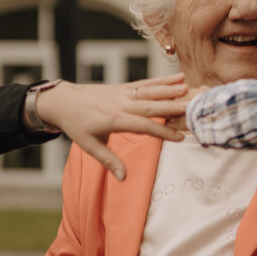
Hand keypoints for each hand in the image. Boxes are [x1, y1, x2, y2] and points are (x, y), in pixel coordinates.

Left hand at [30, 77, 185, 180]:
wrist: (63, 101)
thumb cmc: (76, 125)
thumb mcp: (89, 146)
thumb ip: (108, 160)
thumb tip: (123, 177)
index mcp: (114, 120)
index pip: (143, 126)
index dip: (162, 132)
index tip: (180, 138)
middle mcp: (121, 104)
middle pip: (151, 106)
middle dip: (172, 107)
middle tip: (192, 108)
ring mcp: (123, 93)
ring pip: (151, 91)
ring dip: (171, 89)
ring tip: (189, 88)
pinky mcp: (124, 87)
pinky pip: (146, 83)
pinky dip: (162, 80)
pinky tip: (178, 77)